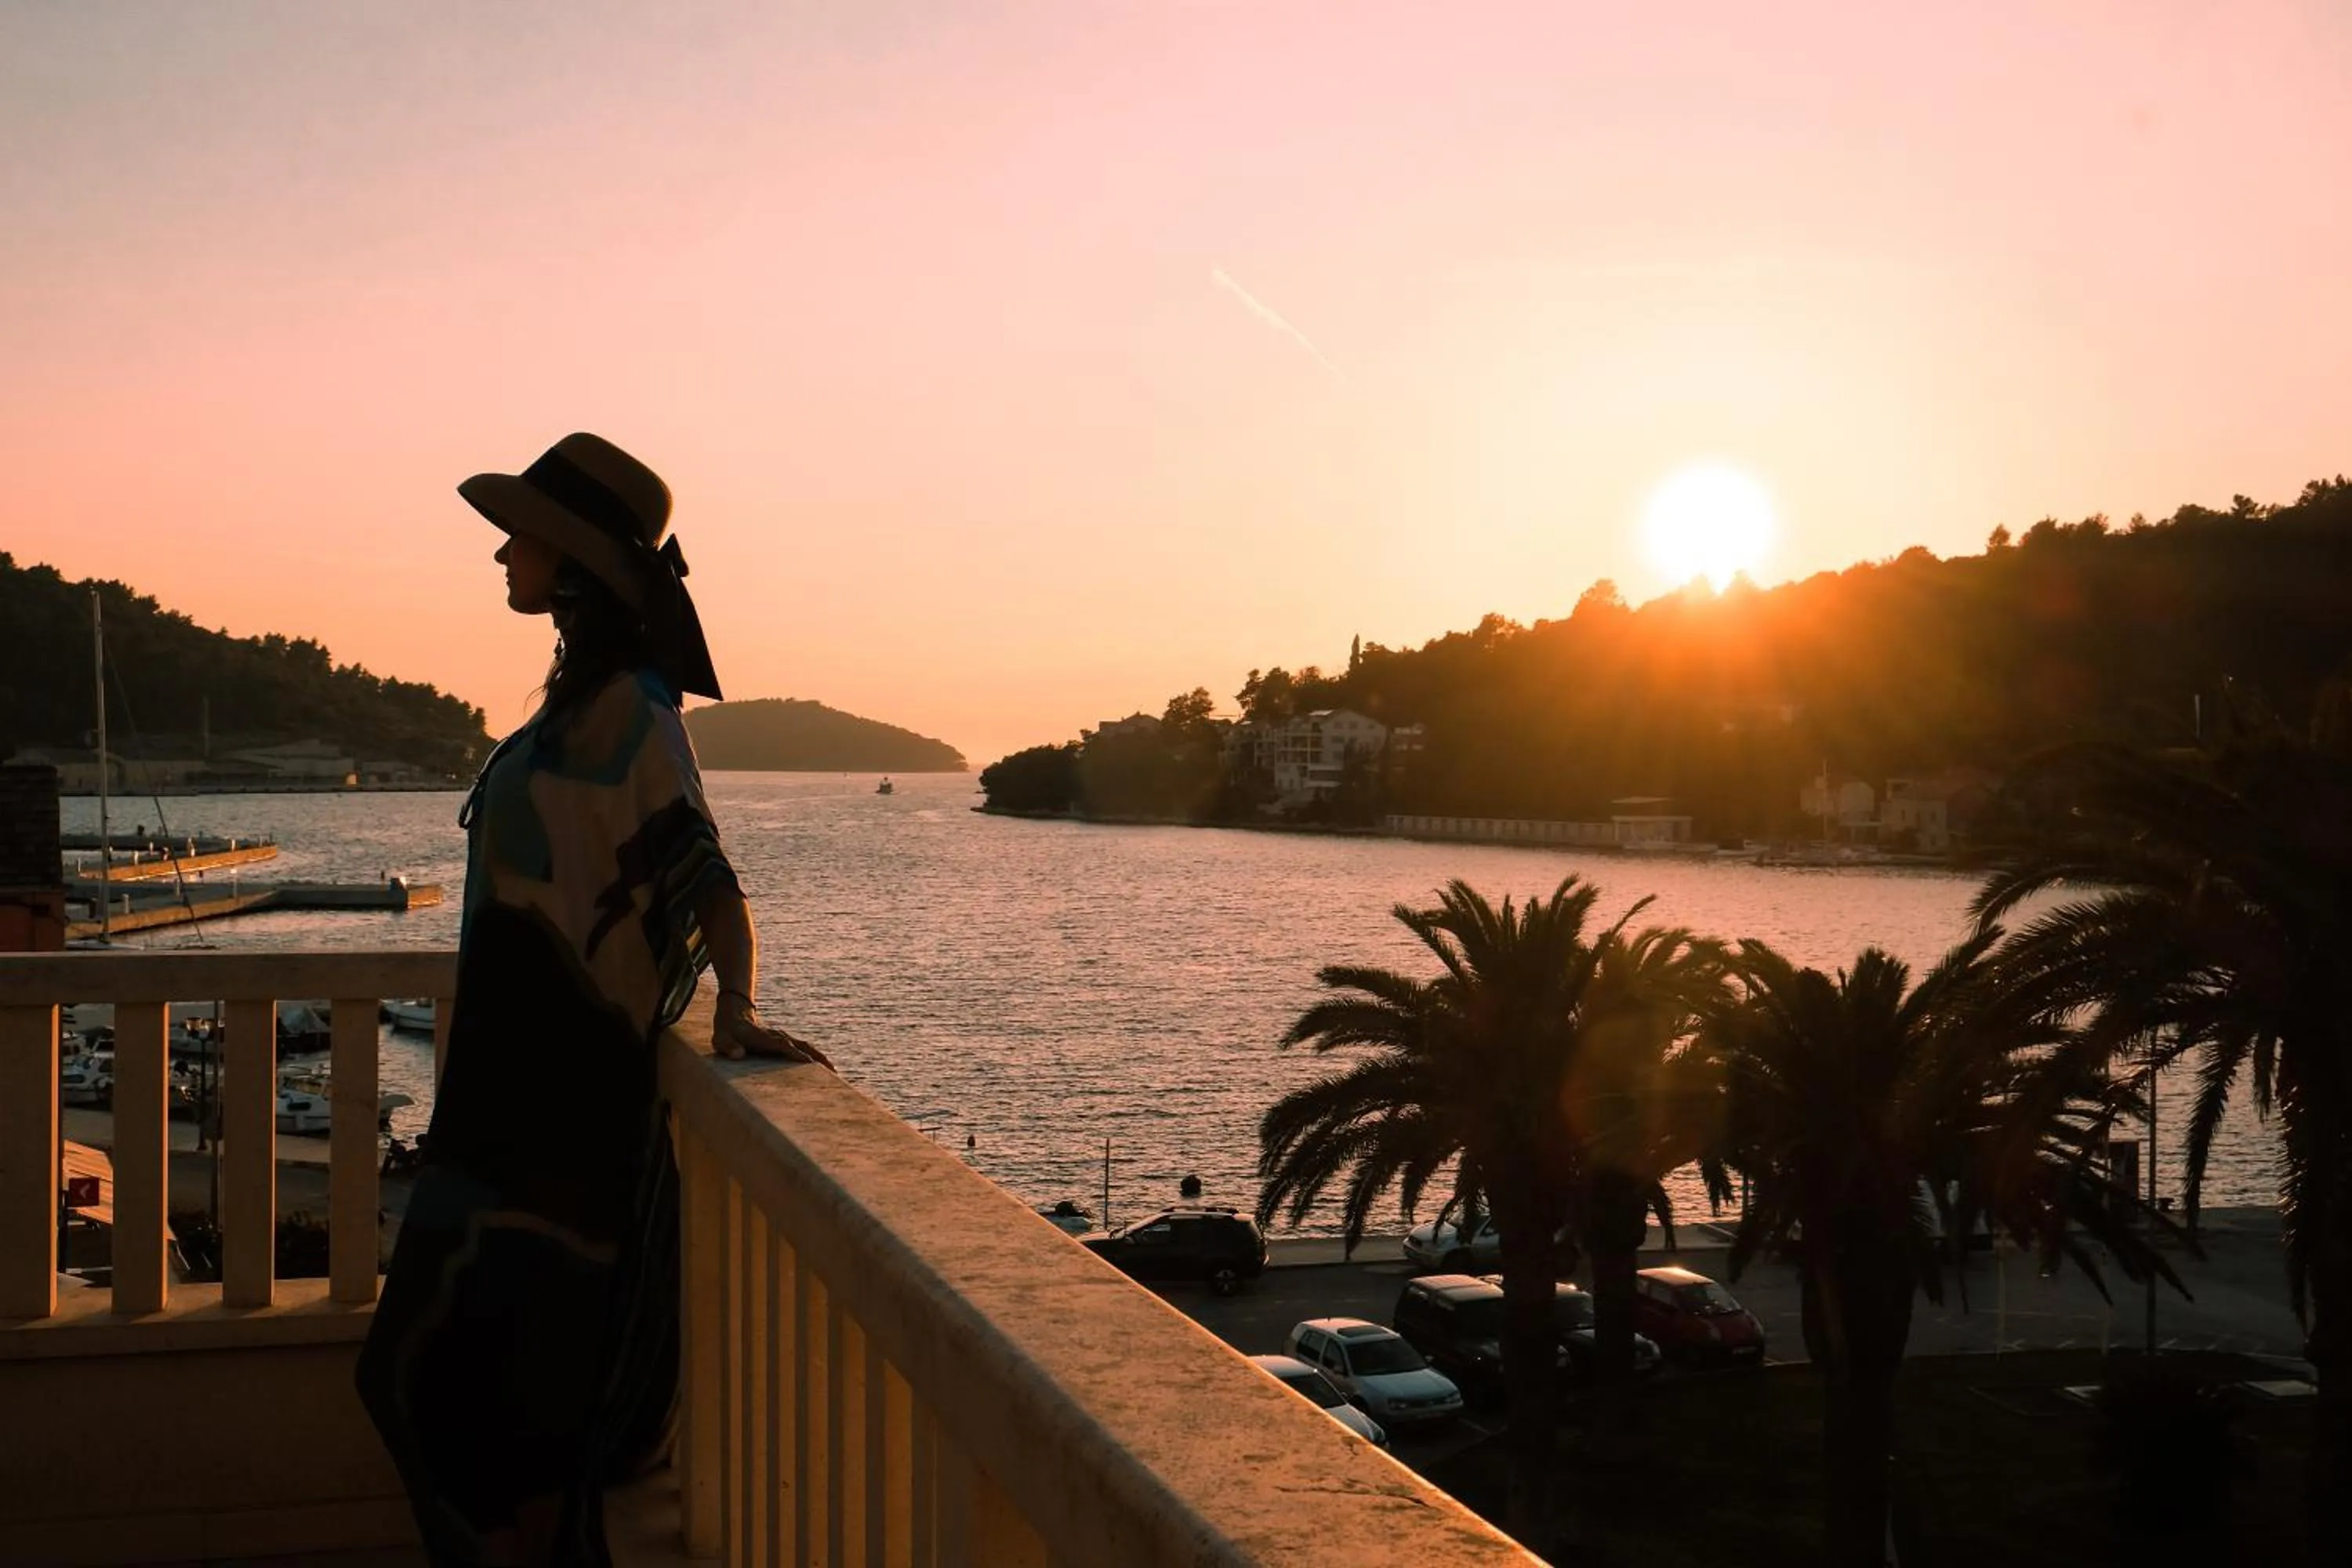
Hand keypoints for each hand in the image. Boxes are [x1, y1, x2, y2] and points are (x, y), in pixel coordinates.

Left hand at [713, 991, 833, 1069]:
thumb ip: (728, 1047)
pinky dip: (815, 1057)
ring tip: (834, 1073)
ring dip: (820, 1058)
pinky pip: (803, 1049)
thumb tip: (738, 1055)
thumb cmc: (726, 1032)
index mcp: (764, 1038)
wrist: (734, 1015)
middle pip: (802, 1045)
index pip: (783, 1045)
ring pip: (806, 1047)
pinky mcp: (785, 1042)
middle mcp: (778, 1036)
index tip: (808, 1063)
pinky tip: (823, 1068)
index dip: (795, 1053)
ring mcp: (783, 1038)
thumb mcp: (721, 1039)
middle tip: (832, 1072)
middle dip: (817, 1057)